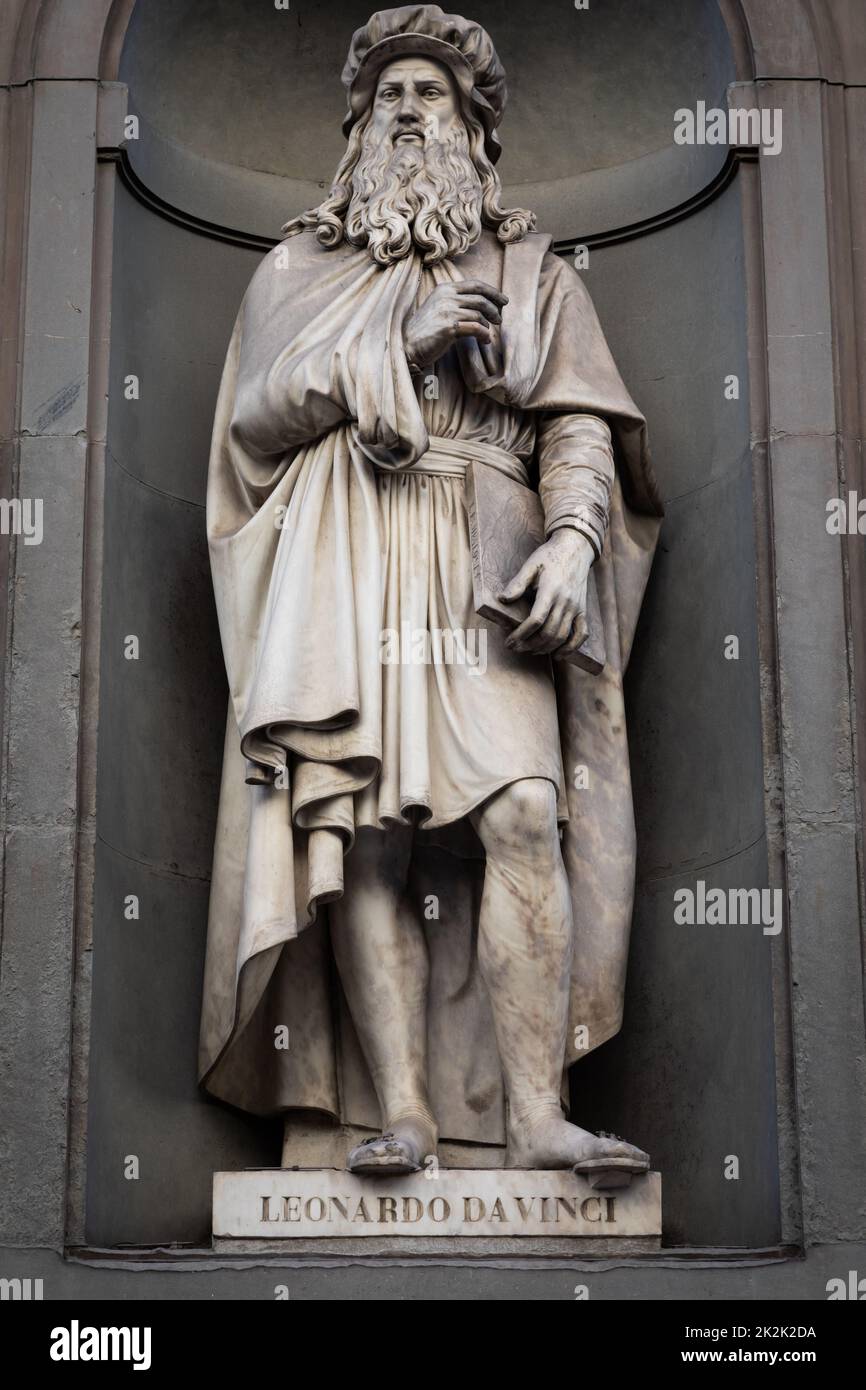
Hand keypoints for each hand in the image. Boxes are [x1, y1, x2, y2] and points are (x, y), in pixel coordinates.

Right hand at [403, 279, 507, 368]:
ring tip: (489, 334)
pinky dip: (484, 335)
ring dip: (488, 325)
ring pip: (479, 314)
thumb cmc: (426, 329)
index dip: (493, 292)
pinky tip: (485, 341)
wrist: (407, 344)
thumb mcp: (439, 307)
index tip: (503, 301)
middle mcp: (446, 296)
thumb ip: (457, 302)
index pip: (475, 285)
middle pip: (480, 298)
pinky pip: (476, 328)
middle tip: (500, 319)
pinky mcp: (449, 327)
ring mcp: (447, 311)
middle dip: (494, 309)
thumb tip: (482, 306)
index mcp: (445, 289)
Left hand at [500, 529, 594, 655]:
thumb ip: (517, 583)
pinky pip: (581, 634)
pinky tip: (558, 654)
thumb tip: (502, 599)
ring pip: (562, 636)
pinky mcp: (582, 610)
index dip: (521, 634)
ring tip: (529, 650)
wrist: (575, 549)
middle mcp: (565, 601)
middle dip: (529, 645)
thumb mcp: (530, 565)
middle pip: (548, 633)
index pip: (536, 620)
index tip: (509, 641)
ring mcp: (576, 607)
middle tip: (515, 648)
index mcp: (550, 590)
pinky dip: (571, 648)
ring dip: (545, 648)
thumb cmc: (549, 556)